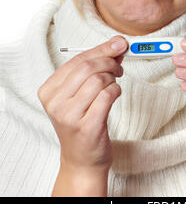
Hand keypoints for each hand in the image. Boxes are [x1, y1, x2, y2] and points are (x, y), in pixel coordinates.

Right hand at [38, 35, 127, 172]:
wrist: (82, 160)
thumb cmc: (82, 122)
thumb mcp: (81, 92)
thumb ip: (95, 67)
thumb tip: (117, 44)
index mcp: (49, 90)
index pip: (76, 60)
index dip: (101, 49)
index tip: (119, 43)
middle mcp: (55, 103)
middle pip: (87, 67)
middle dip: (109, 61)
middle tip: (119, 66)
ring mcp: (69, 116)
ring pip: (98, 80)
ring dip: (113, 78)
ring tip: (114, 84)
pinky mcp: (87, 127)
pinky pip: (107, 96)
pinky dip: (116, 90)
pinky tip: (115, 94)